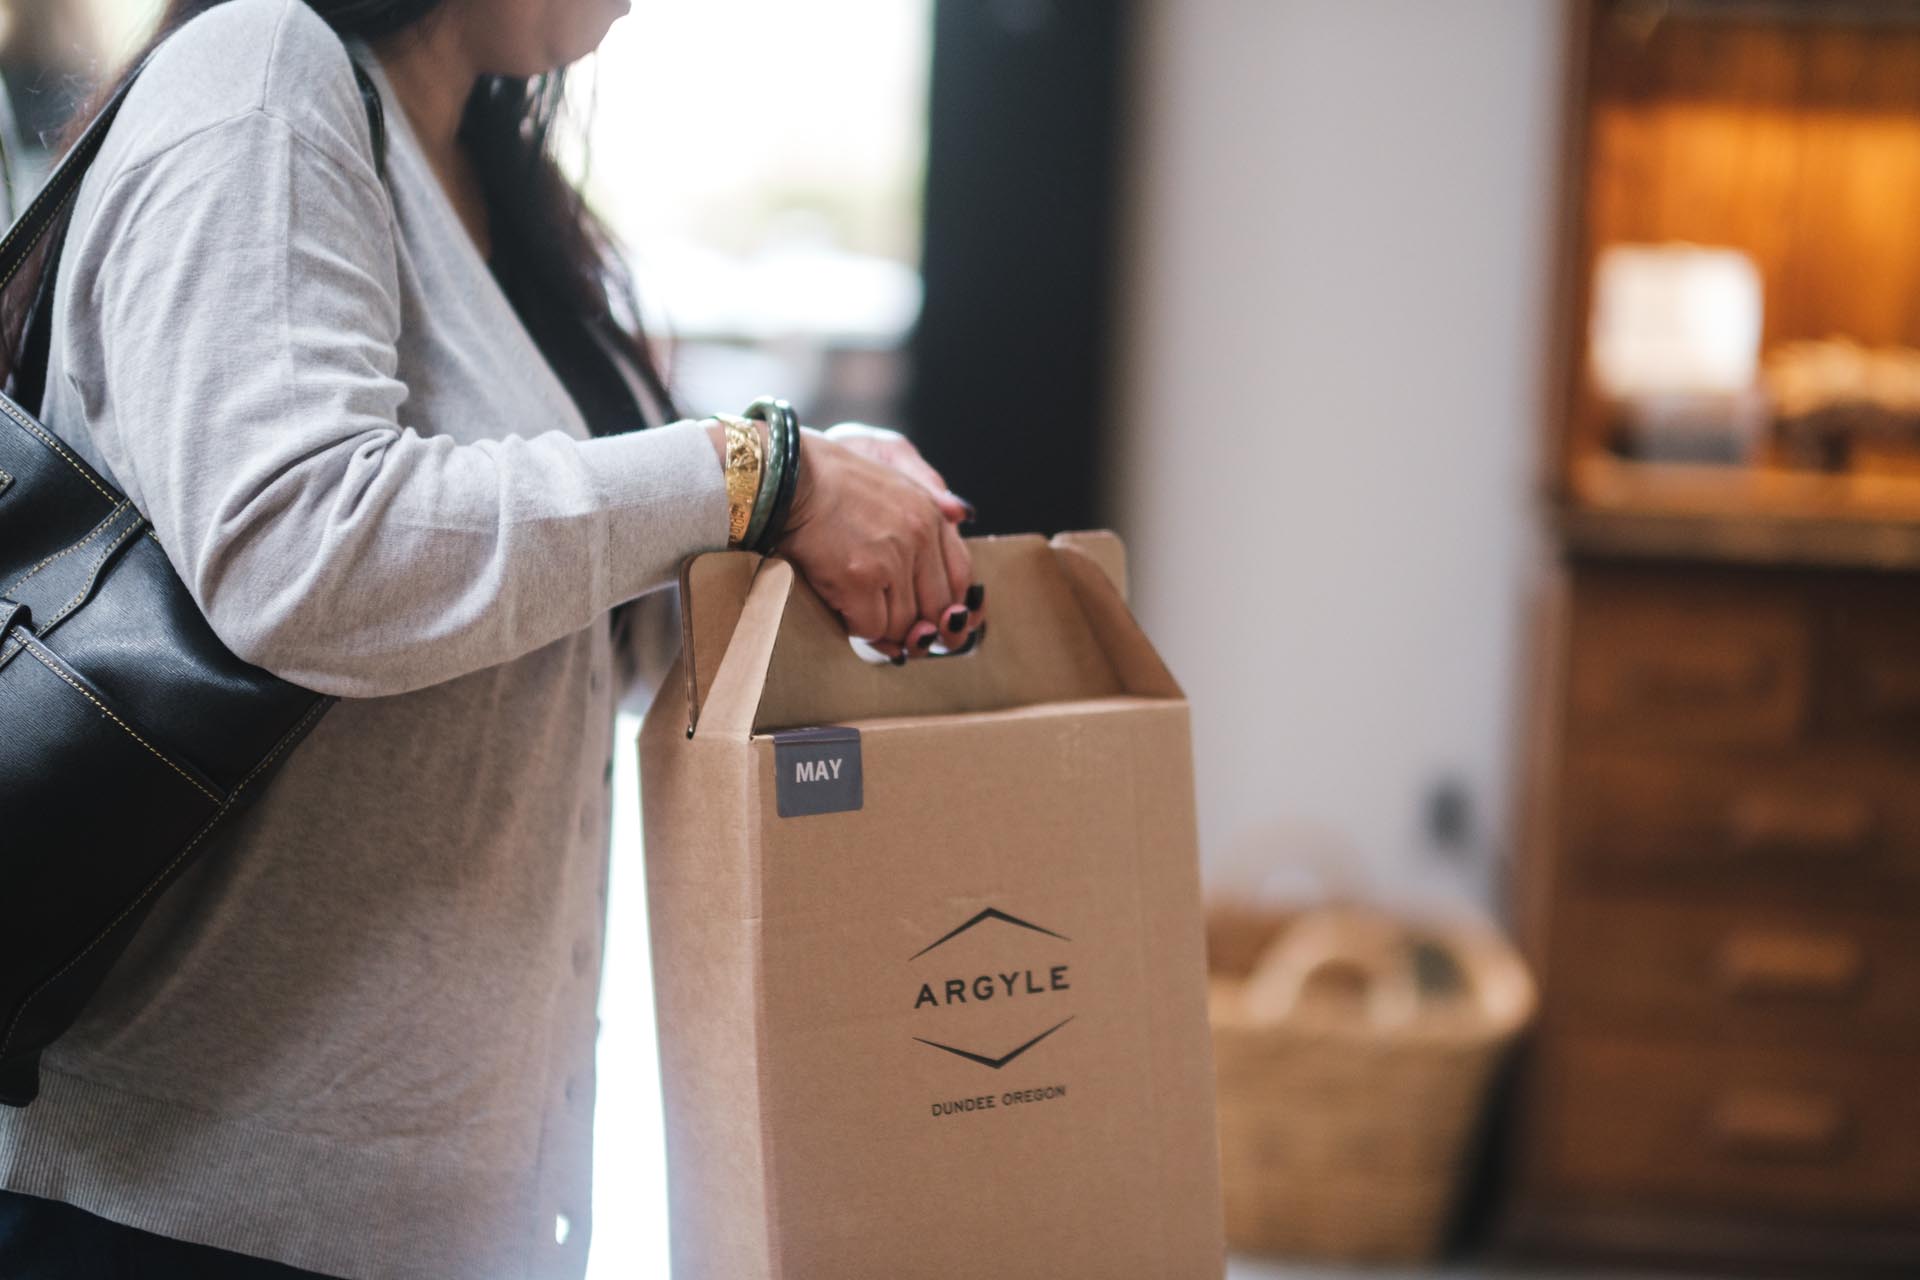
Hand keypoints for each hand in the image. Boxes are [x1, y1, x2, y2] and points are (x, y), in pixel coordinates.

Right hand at [775, 427, 981, 659]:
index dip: (951, 608)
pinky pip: (871, 628)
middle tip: (893, 629)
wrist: (788, 476)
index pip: (962, 578)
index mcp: (932, 514)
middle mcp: (919, 538)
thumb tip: (965, 515)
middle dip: (917, 627)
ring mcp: (890, 560)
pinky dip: (856, 626)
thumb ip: (934, 498)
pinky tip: (841, 604)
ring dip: (881, 625)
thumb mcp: (895, 475)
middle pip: (937, 610)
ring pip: (903, 625)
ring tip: (856, 603)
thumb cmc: (833, 478)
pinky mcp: (858, 580)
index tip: (938, 624)